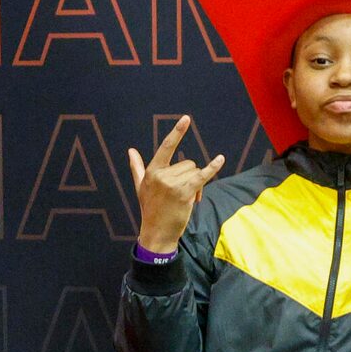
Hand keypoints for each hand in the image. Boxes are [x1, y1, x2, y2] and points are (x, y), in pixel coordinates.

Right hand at [127, 115, 223, 254]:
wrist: (157, 233)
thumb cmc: (150, 210)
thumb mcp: (141, 187)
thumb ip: (137, 167)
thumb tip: (130, 150)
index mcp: (152, 171)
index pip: (166, 147)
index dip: (177, 132)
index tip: (186, 118)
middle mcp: (161, 175)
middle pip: (188, 164)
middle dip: (190, 177)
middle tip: (184, 195)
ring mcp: (172, 184)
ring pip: (195, 172)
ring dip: (197, 185)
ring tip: (189, 200)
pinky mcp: (184, 193)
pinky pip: (202, 176)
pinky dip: (212, 168)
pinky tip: (220, 159)